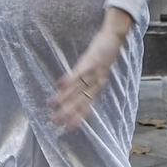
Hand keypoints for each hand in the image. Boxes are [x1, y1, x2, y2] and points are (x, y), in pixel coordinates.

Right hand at [52, 7, 133, 130]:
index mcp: (97, 85)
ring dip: (64, 98)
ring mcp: (93, 72)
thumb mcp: (97, 69)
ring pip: (77, 88)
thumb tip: (70, 88)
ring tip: (52, 105)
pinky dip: (69, 80)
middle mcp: (95, 82)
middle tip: (56, 122)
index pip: (87, 105)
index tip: (70, 128)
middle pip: (80, 100)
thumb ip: (85, 78)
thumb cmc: (104, 53)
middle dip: (68, 112)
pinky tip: (58, 85)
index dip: (79, 117)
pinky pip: (79, 72)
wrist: (114, 38)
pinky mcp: (91, 60)